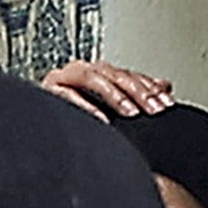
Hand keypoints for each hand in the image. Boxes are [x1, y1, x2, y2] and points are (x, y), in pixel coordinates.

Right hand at [46, 56, 177, 116]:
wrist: (40, 135)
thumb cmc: (76, 121)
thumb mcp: (114, 108)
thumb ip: (138, 94)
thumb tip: (165, 85)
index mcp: (98, 73)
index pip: (129, 75)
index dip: (150, 88)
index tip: (166, 104)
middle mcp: (81, 71)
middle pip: (114, 74)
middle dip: (138, 92)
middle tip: (153, 109)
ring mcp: (63, 78)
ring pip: (93, 78)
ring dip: (115, 96)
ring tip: (131, 113)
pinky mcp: (47, 90)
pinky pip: (68, 95)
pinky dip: (86, 106)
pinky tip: (102, 119)